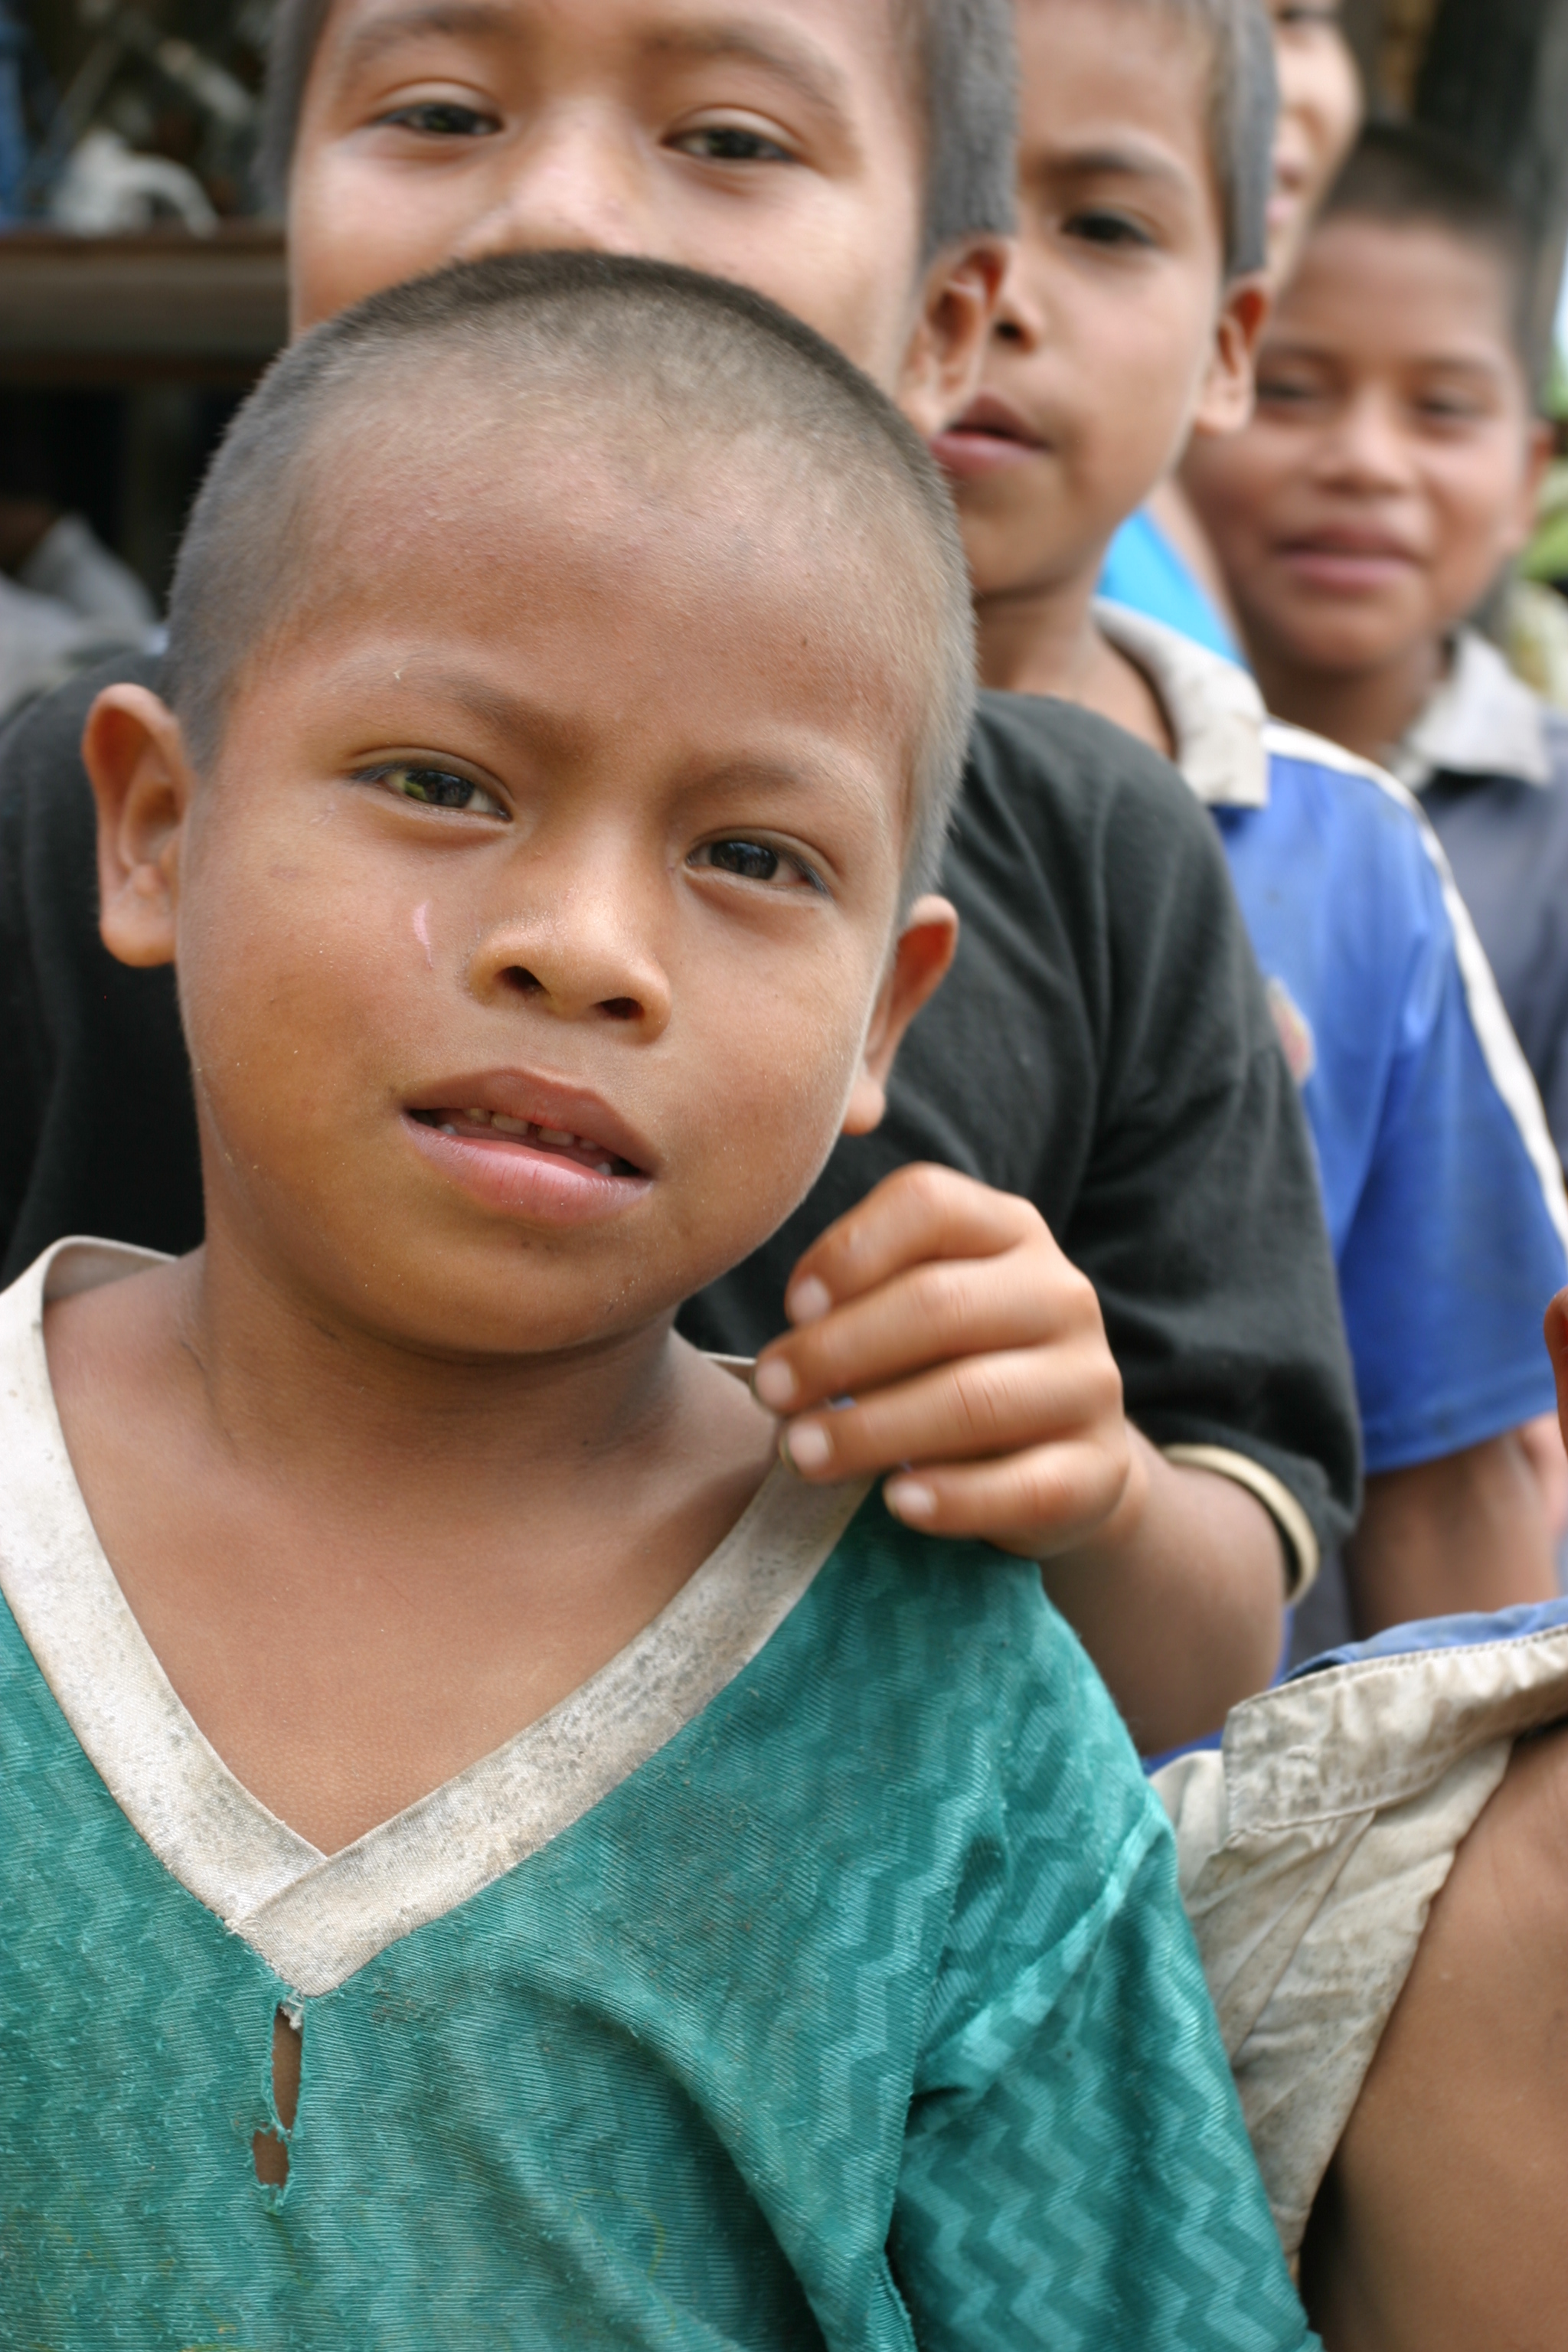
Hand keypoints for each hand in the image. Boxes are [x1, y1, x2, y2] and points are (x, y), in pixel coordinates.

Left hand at [751, 1165, 1140, 1559]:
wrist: (1056, 1464)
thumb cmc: (948, 1369)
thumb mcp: (912, 1311)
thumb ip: (859, 1300)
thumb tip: (788, 1343)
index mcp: (1006, 1230)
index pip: (928, 1204)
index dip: (850, 1250)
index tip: (791, 1307)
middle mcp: (1058, 1292)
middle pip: (939, 1304)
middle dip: (837, 1350)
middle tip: (770, 1392)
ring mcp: (1089, 1380)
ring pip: (975, 1398)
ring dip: (872, 1429)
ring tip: (803, 1454)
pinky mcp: (1101, 1468)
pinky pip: (1026, 1485)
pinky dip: (953, 1497)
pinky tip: (896, 1502)